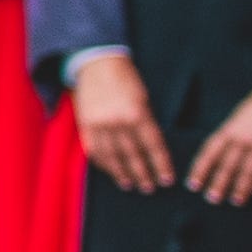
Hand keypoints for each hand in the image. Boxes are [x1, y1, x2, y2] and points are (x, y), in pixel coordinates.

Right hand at [73, 50, 173, 196]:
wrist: (95, 64)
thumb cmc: (125, 79)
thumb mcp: (142, 98)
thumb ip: (145, 122)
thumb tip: (150, 148)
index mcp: (137, 113)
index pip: (153, 146)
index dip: (160, 164)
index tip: (166, 180)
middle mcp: (118, 122)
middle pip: (133, 155)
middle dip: (142, 173)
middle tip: (149, 188)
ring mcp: (99, 125)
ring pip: (112, 156)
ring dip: (122, 173)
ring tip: (129, 184)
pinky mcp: (85, 125)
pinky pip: (95, 150)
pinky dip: (103, 163)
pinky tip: (111, 171)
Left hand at [194, 73, 251, 211]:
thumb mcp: (240, 114)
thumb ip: (231, 132)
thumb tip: (221, 150)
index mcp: (230, 128)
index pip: (210, 152)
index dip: (200, 170)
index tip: (193, 185)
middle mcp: (243, 138)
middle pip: (228, 165)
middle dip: (219, 183)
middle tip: (212, 199)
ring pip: (248, 171)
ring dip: (241, 188)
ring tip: (236, 201)